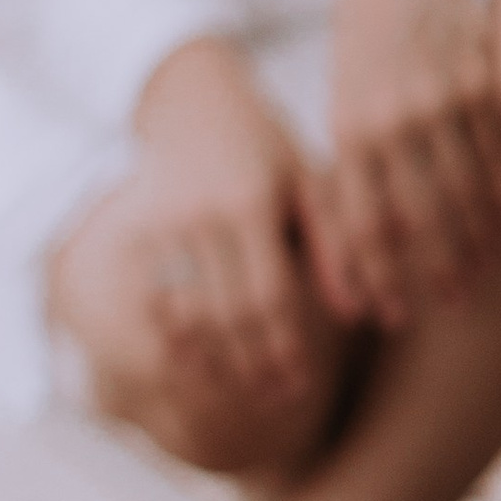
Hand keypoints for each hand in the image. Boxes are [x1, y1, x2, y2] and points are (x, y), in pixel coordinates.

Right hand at [126, 35, 319, 401]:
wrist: (188, 101)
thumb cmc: (266, 144)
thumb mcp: (310, 180)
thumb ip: (336, 243)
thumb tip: (360, 313)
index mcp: (252, 203)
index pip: (269, 293)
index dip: (285, 344)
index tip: (300, 382)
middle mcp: (203, 217)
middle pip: (228, 312)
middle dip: (254, 362)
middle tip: (278, 399)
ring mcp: (165, 225)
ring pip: (189, 311)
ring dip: (216, 358)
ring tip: (242, 390)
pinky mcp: (140, 231)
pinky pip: (159, 296)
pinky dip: (179, 335)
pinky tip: (197, 363)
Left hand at [306, 0, 500, 330]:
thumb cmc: (365, 46)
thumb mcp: (343, 102)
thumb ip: (353, 169)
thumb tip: (350, 248)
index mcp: (348, 127)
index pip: (364, 219)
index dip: (378, 273)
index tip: (389, 314)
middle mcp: (392, 118)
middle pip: (418, 216)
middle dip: (432, 270)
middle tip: (446, 306)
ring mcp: (440, 101)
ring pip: (464, 190)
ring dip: (474, 242)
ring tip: (480, 277)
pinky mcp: (478, 83)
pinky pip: (494, 154)